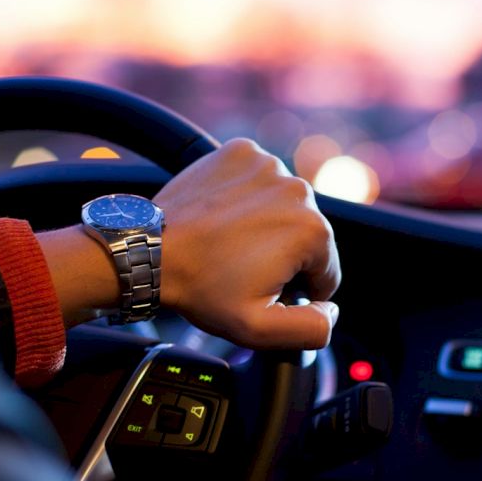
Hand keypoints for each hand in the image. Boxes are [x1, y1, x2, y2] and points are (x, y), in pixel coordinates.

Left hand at [154, 138, 340, 349]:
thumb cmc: (201, 287)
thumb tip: (331, 310)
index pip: (326, 271)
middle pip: (307, 236)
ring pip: (284, 206)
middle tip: (241, 268)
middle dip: (282, 255)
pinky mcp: (242, 152)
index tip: (261, 288)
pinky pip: (259, 180)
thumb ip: (311, 328)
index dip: (297, 290)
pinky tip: (224, 216)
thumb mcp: (260, 328)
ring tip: (230, 242)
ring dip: (267, 224)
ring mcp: (268, 165)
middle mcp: (298, 189)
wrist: (150, 250)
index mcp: (312, 231)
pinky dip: (247, 196)